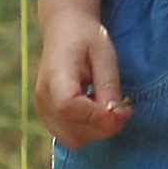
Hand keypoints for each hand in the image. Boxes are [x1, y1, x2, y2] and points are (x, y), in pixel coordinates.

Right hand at [35, 13, 128, 147]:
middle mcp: (44, 97)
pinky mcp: (47, 115)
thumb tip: (114, 114)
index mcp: (55, 76)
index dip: (98, 117)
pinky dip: (87, 129)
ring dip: (96, 130)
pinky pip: (69, 135)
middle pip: (73, 131)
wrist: (64, 29)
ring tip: (110, 107)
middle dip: (103, 127)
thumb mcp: (104, 54)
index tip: (122, 110)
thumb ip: (108, 84)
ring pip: (72, 139)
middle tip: (124, 110)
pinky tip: (97, 109)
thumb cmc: (86, 37)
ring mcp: (42, 109)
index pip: (70, 108)